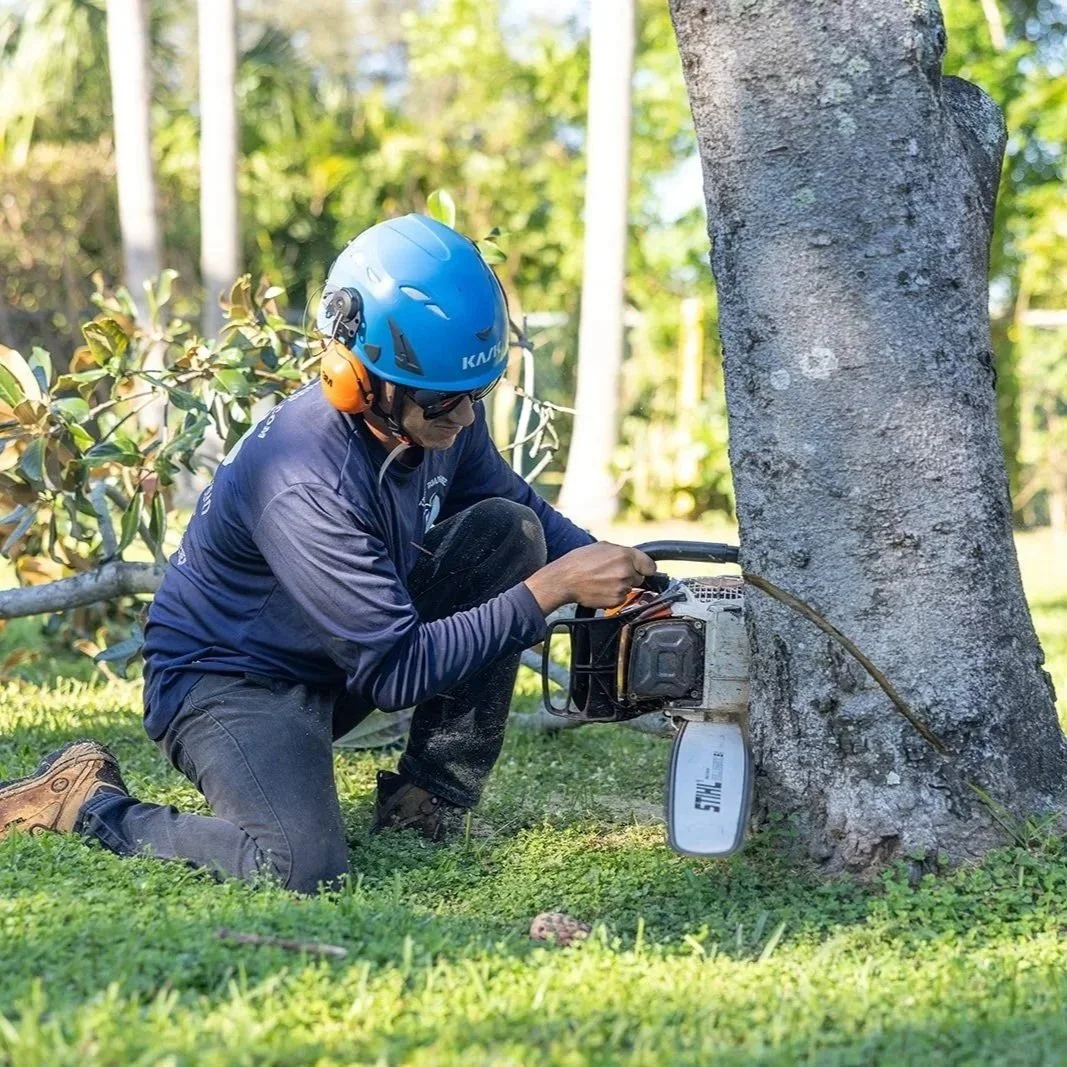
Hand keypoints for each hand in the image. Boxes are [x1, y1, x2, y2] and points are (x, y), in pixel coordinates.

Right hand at [524, 542, 656, 613]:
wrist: (565, 580)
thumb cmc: (579, 561)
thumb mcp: (602, 547)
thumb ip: (621, 551)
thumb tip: (633, 557)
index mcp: (626, 555)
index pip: (651, 566)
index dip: (645, 568)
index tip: (642, 570)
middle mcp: (626, 571)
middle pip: (640, 577)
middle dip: (630, 576)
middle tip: (612, 574)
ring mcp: (622, 587)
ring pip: (629, 588)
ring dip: (620, 586)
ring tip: (603, 581)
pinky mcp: (616, 600)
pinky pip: (621, 599)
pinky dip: (614, 596)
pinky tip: (601, 589)